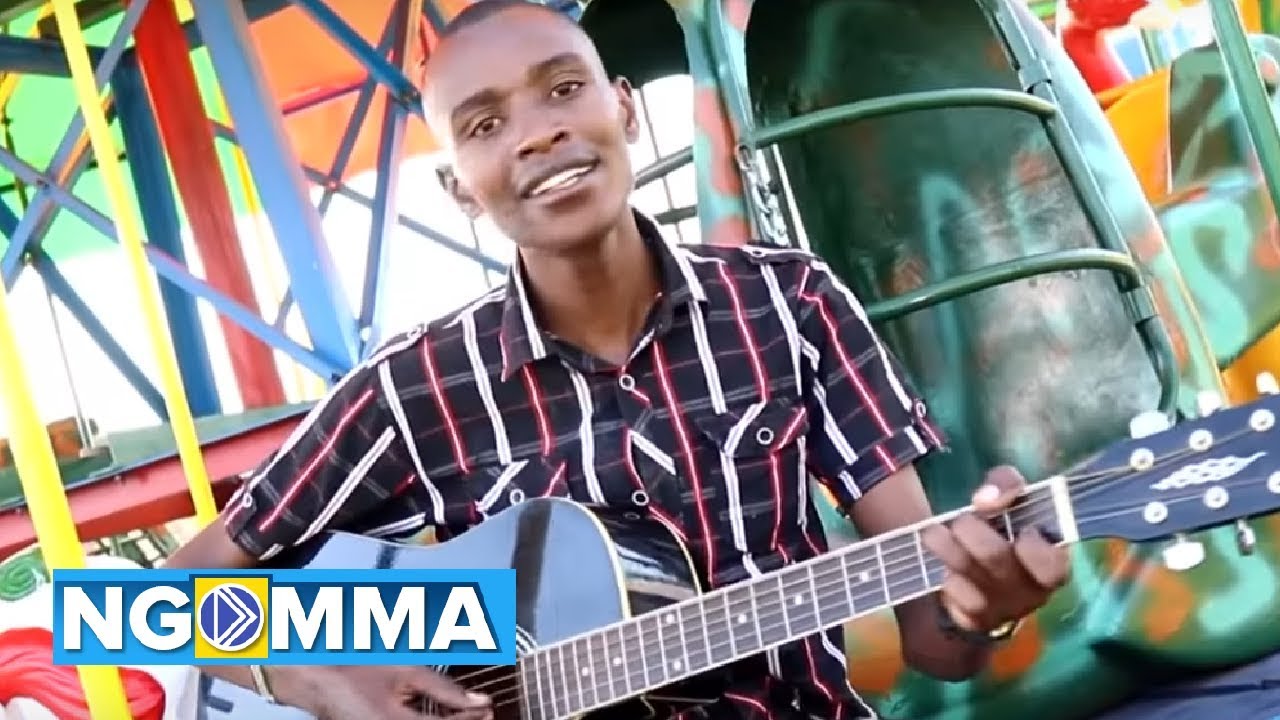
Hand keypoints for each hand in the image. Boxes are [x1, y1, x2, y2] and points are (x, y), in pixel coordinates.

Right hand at [275, 665, 491, 719]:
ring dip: (445, 719)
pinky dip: (427, 718)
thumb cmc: (351, 666)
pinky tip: (436, 711)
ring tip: (462, 709)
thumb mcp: (406, 670)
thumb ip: (444, 688)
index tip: (488, 708)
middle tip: (481, 710)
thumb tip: (477, 700)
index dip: (472, 718)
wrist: (312, 672)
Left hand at [921, 465, 1069, 633]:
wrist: (983, 575)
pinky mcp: (974, 621)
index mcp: (1052, 564)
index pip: (1051, 563)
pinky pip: (951, 596)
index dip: (1030, 543)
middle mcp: (1031, 593)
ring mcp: (1002, 610)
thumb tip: (985, 498)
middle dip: (968, 529)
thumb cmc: (1005, 531)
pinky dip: (943, 575)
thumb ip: (1006, 484)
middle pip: (994, 557)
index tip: (1018, 527)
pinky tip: (945, 569)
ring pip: (965, 575)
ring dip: (942, 545)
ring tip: (932, 533)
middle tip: (960, 521)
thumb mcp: (1012, 499)